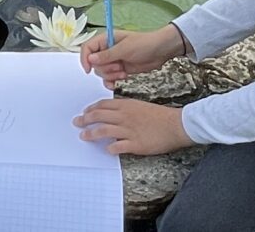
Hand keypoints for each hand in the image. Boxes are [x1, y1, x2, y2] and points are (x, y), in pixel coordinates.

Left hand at [73, 98, 193, 154]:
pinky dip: (110, 149)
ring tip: (83, 136)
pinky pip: (117, 147)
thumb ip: (125, 108)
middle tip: (77, 123)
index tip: (84, 112)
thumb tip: (112, 113)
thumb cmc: (160, 116)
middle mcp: (124, 116)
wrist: (177, 125)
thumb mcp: (140, 106)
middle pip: (98, 116)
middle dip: (85, 120)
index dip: (91, 109)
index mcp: (126, 105)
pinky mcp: (135, 144)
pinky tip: (107, 150)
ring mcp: (129, 130)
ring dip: (91, 134)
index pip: (102, 105)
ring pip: (103, 131)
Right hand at [80, 26, 184, 89]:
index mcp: (106, 39)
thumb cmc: (145, 44)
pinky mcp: (119, 69)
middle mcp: (107, 50)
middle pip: (94, 64)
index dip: (85, 59)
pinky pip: (108, 78)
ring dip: (111, 75)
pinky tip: (117, 83)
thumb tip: (90, 59)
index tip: (88, 69)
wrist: (161, 51)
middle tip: (118, 66)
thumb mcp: (125, 49)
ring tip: (123, 72)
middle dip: (106, 69)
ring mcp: (113, 60)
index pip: (87, 48)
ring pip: (102, 72)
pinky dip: (111, 82)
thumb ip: (107, 55)